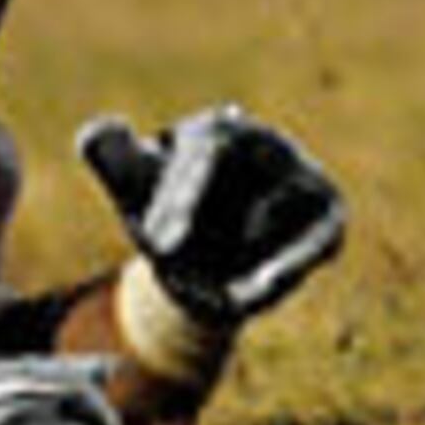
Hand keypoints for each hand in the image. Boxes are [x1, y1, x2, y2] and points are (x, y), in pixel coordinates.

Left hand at [78, 105, 346, 324]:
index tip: (160, 242)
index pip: (205, 153)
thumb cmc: (171, 211)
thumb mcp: (136, 187)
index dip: (181, 196)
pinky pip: (314, 245)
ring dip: (228, 257)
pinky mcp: (327, 221)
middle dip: (195, 209)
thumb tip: (96, 133)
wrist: (212, 256)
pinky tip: (255, 293)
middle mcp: (270, 146)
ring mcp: (304, 181)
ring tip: (203, 281)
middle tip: (163, 250)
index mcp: (220, 131)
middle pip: (242, 181)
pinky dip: (286, 269)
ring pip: (268, 222)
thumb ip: (115, 157)